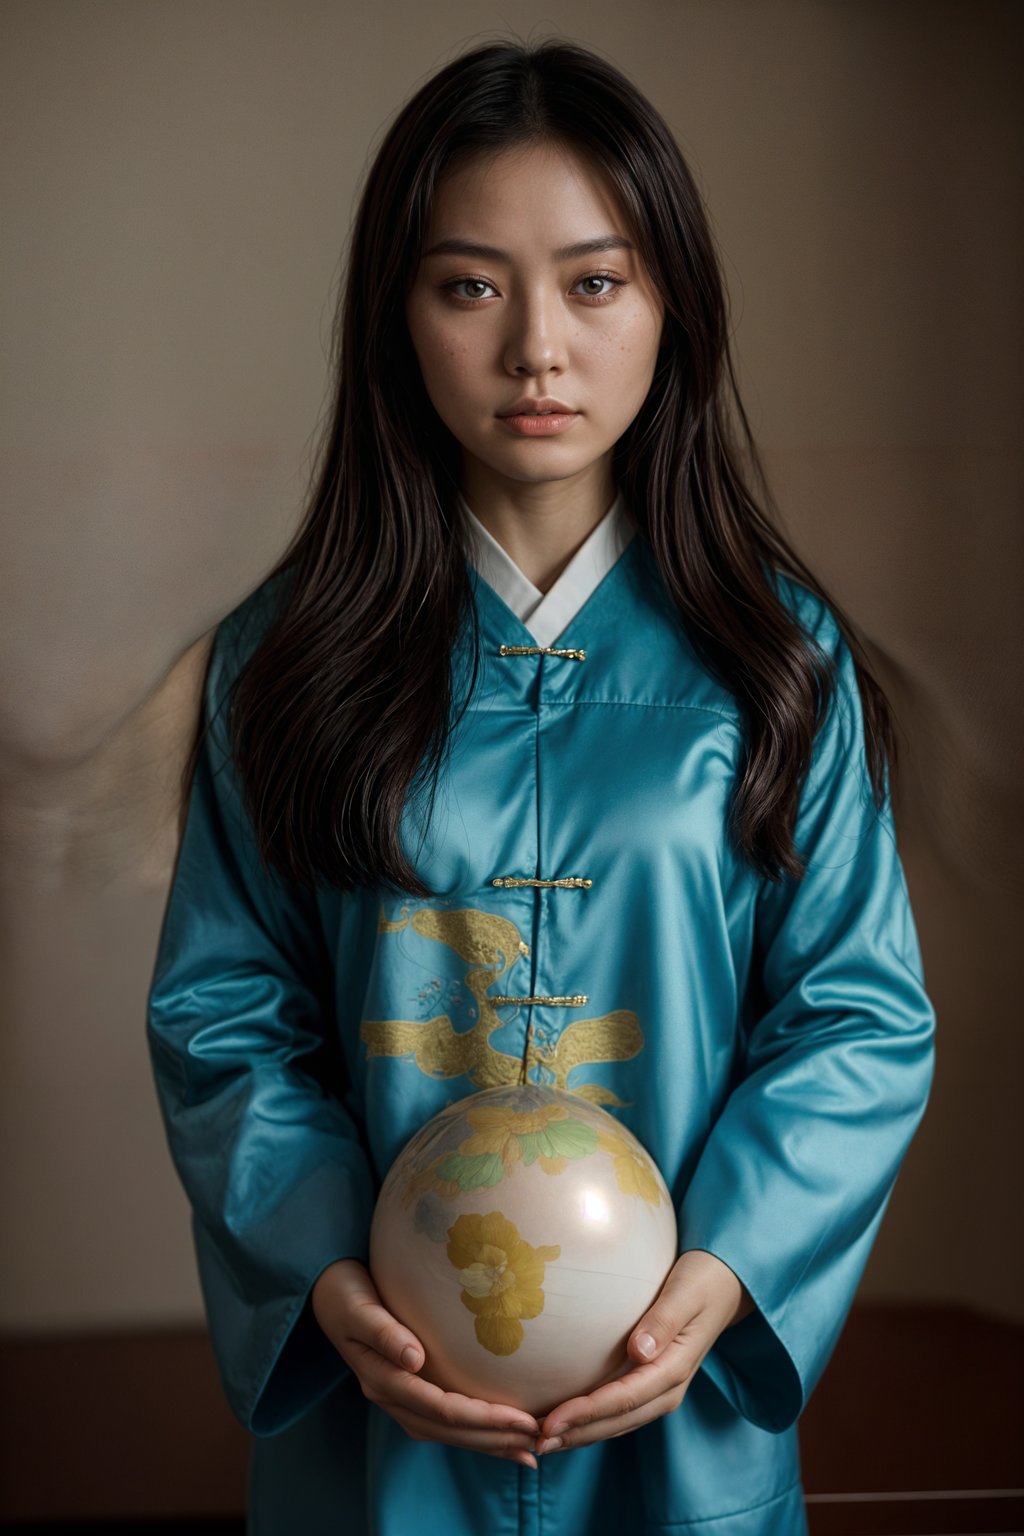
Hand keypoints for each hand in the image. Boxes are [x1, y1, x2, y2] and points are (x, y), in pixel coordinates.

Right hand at [311, 1258, 541, 1466]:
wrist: (325, 1289)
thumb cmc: (344, 1291)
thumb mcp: (358, 1306)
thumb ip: (384, 1331)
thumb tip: (416, 1359)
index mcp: (381, 1379)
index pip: (441, 1408)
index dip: (484, 1418)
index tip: (523, 1419)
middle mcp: (390, 1396)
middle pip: (448, 1429)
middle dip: (494, 1439)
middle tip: (538, 1442)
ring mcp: (397, 1396)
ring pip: (447, 1431)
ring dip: (488, 1443)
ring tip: (528, 1449)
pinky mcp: (406, 1389)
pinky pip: (443, 1419)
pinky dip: (473, 1429)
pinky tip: (499, 1432)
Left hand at [534, 1249, 754, 1455]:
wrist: (725, 1285)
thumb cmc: (701, 1281)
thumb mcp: (686, 1293)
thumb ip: (664, 1320)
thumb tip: (639, 1351)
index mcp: (675, 1368)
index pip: (624, 1398)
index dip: (586, 1413)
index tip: (551, 1422)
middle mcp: (669, 1388)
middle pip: (618, 1420)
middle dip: (577, 1434)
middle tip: (535, 1442)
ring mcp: (663, 1390)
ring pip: (619, 1423)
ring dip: (582, 1434)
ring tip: (543, 1441)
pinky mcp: (654, 1384)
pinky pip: (622, 1411)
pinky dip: (594, 1422)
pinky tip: (569, 1422)